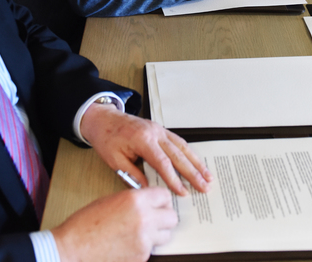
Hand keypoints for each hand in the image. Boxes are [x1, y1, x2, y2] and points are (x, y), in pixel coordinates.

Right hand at [52, 187, 176, 261]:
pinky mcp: (142, 257)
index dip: (162, 200)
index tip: (160, 204)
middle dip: (164, 218)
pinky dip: (144, 247)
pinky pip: (152, 249)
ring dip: (157, 234)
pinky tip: (129, 244)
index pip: (165, 196)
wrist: (73, 249)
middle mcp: (144, 219)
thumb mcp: (111, 201)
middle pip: (172, 217)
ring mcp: (144, 240)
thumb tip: (148, 203)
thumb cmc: (85, 225)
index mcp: (135, 200)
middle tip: (154, 219)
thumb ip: (134, 200)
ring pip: (166, 235)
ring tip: (140, 233)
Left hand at [80, 104, 211, 195]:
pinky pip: (178, 142)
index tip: (183, 192)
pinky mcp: (160, 130)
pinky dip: (189, 153)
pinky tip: (197, 162)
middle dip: (193, 172)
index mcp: (142, 140)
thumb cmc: (107, 138)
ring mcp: (159, 130)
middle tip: (204, 186)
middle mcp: (155, 133)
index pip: (163, 163)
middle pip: (178, 155)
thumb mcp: (114, 160)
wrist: (103, 119)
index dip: (174, 179)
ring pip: (182, 147)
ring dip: (196, 162)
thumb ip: (132, 175)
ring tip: (208, 176)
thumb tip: (148, 189)